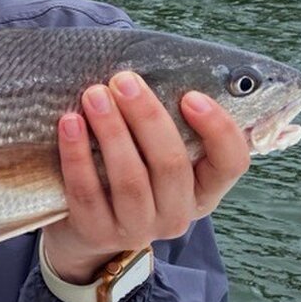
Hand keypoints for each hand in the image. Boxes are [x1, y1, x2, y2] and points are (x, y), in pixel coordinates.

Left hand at [42, 71, 250, 283]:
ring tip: (94, 95)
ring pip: (130, 179)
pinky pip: (87, 192)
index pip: (231, 162)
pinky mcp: (97, 232)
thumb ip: (165, 124)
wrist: (87, 231)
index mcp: (203, 191)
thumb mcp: (156, 156)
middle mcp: (177, 215)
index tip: (190, 96)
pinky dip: (77, 154)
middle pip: (171, 164)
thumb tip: (151, 69)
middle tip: (123, 80)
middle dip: (147, 117)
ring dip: (111, 131)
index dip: (217, 129)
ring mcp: (137, 229)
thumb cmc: (130, 174)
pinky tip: (69, 123)